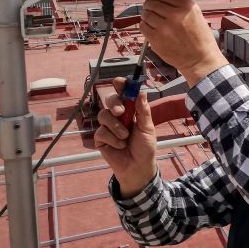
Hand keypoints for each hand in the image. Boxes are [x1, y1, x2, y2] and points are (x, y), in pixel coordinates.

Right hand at [95, 77, 157, 197]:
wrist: (138, 167)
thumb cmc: (145, 147)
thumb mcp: (148, 128)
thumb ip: (143, 111)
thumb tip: (141, 92)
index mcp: (131, 111)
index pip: (124, 94)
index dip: (121, 86)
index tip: (118, 81)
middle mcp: (118, 116)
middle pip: (109, 100)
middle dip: (114, 103)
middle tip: (120, 112)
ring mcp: (108, 127)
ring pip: (104, 115)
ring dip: (116, 126)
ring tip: (125, 137)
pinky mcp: (100, 139)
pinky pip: (101, 132)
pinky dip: (112, 139)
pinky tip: (119, 146)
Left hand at [141, 0, 226, 85]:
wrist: (201, 60)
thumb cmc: (201, 40)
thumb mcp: (197, 16)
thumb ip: (181, 6)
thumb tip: (163, 0)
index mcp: (187, 6)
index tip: (156, 1)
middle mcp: (175, 15)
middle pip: (152, 3)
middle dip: (150, 6)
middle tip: (152, 10)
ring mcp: (164, 27)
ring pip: (146, 14)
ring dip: (147, 16)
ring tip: (153, 21)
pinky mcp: (156, 39)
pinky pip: (143, 27)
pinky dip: (145, 26)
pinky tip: (152, 29)